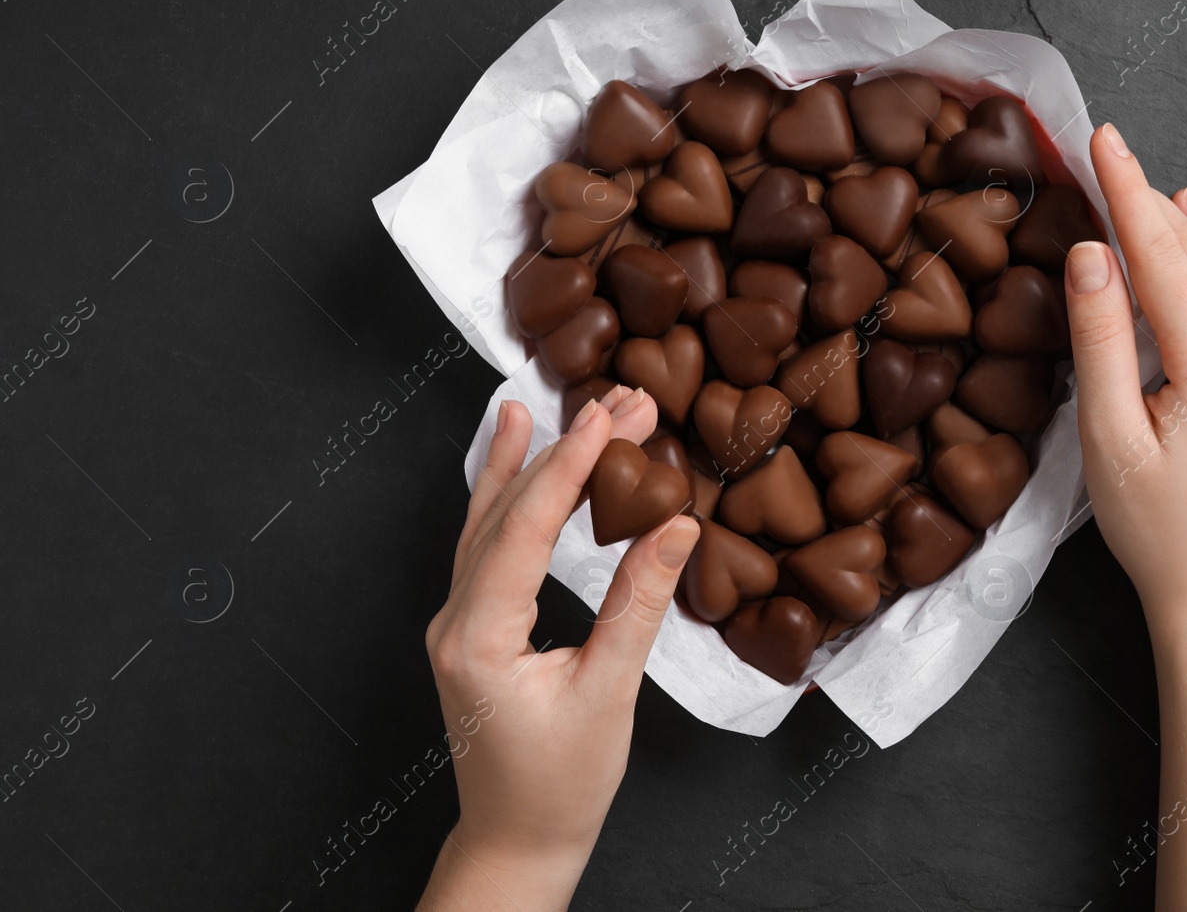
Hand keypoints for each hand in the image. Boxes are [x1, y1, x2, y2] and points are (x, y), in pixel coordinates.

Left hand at [417, 386, 700, 911]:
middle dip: (563, 453)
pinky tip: (513, 464)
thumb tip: (675, 526)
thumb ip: (640, 603)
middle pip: (506, 514)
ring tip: (544, 407)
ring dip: (528, 466)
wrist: (517, 841)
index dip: (570, 467)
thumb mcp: (610, 692)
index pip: (525, 529)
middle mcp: (454, 621)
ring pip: (486, 524)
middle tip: (619, 402)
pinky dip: (504, 500)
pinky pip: (483, 548)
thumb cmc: (560, 785)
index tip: (609, 417)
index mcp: (479, 638)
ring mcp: (456, 624)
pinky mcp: (472, 630)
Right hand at [1063, 123, 1186, 633]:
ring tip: (1149, 182)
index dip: (1126, 192)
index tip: (1101, 140)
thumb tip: (1090, 254)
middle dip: (1146, 196)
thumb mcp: (1108, 439)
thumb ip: (1099, 339)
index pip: (1161, 253)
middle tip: (1110, 147)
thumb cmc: (1157, 531)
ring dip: (1181, 224)